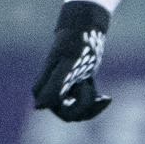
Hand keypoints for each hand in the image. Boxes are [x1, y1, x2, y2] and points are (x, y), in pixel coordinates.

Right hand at [32, 2, 111, 120]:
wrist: (83, 28)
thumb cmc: (75, 44)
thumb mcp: (67, 64)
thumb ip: (53, 85)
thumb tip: (38, 107)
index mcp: (45, 91)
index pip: (63, 113)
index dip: (78, 106)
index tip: (84, 86)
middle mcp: (52, 94)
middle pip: (71, 115)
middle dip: (86, 103)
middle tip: (89, 84)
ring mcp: (64, 91)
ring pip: (80, 112)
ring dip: (91, 102)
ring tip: (95, 85)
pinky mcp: (76, 88)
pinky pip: (86, 106)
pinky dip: (96, 102)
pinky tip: (106, 97)